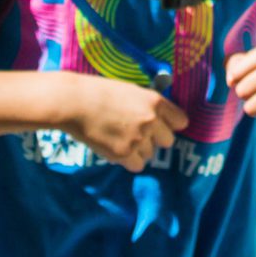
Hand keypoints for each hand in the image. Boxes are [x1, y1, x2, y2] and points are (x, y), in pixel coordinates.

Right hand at [57, 73, 188, 172]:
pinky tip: (115, 149)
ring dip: (139, 150)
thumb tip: (158, 120)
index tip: (164, 127)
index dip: (171, 125)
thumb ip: (146, 105)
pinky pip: (137, 165)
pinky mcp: (123, 153)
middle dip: (155, 140)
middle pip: (168, 141)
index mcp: (155, 101)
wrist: (74, 103)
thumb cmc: (98, 92)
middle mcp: (151, 120)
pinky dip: (128, 161)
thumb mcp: (130, 91)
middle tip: (138, 135)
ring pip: (150, 154)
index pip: (180, 121)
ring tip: (120, 139)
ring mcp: (138, 138)